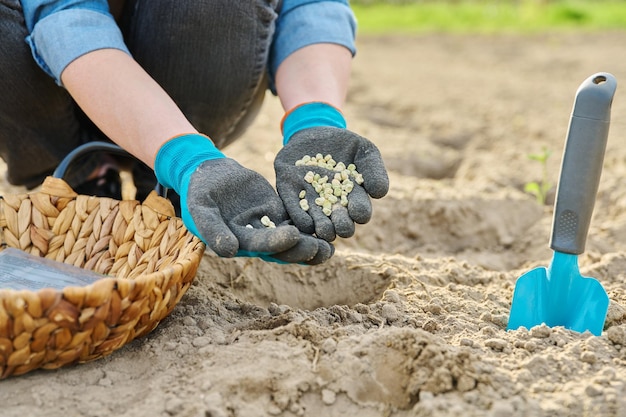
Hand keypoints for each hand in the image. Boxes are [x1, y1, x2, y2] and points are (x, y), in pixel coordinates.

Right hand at [155, 134, 332, 263]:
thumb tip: (230, 251)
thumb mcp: (201, 210)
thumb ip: (213, 229)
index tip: (295, 237)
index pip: (260, 245)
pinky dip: (311, 223)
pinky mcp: (276, 211)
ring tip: (332, 246)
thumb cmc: (198, 193)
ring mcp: (268, 225)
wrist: (208, 174)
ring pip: (293, 238)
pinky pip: (296, 218)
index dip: (277, 242)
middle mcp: (255, 238)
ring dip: (312, 243)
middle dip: (303, 250)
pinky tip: (329, 222)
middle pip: (282, 248)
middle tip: (325, 250)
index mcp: (238, 241)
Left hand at [274, 126, 388, 241]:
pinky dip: (300, 218)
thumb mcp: (364, 151)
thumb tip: (379, 194)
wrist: (315, 131)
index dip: (360, 213)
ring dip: (321, 227)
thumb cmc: (346, 144)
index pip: (360, 211)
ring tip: (324, 229)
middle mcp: (332, 207)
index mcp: (353, 199)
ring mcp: (310, 202)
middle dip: (342, 225)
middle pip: (339, 223)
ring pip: (317, 222)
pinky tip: (306, 223)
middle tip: (342, 226)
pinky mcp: (289, 194)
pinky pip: (293, 211)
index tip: (359, 212)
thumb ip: (374, 170)